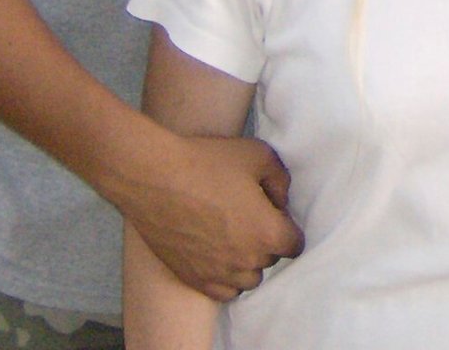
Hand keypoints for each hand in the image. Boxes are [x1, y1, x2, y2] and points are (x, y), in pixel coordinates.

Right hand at [107, 132, 301, 302]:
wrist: (153, 178)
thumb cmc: (207, 163)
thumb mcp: (260, 155)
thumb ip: (281, 180)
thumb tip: (281, 202)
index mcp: (268, 232)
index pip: (295, 244)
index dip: (287, 227)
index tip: (273, 213)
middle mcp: (246, 260)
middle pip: (270, 259)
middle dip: (265, 241)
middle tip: (247, 217)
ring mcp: (218, 273)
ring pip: (248, 280)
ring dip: (247, 263)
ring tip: (232, 239)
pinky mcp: (193, 278)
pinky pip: (223, 293)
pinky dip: (226, 280)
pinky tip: (218, 258)